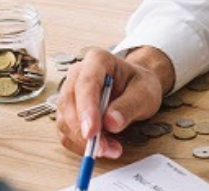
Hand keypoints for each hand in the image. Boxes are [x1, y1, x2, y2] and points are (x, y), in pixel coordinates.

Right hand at [55, 46, 174, 158]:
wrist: (136, 87)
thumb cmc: (139, 85)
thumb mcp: (144, 93)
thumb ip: (129, 106)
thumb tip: (111, 122)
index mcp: (98, 60)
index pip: (86, 83)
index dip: (86, 109)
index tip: (92, 132)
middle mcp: (78, 73)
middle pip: (68, 102)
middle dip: (82, 130)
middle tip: (104, 148)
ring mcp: (70, 92)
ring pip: (64, 119)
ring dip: (82, 140)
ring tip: (110, 148)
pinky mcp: (68, 111)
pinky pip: (66, 131)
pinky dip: (80, 144)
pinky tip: (101, 146)